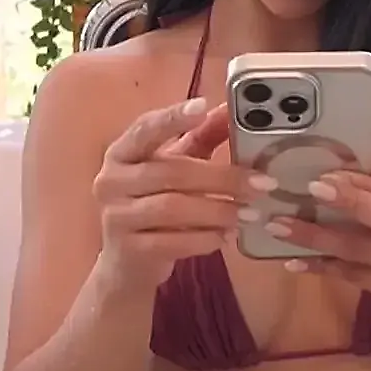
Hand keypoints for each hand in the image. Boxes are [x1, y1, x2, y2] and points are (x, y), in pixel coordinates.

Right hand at [92, 97, 258, 289]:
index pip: (145, 128)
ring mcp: (116, 216)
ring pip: (172, 208)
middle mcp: (111, 181)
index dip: (173, 118)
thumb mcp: (174, 166)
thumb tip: (230, 109)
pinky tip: (226, 237)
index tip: (203, 107)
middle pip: (170, 172)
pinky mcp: (128, 250)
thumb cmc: (152, 205)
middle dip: (221, 177)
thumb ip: (201, 137)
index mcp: (122, 152)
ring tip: (248, 213)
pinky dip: (204, 239)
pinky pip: (172, 242)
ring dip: (217, 210)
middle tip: (260, 183)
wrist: (125, 263)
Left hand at [267, 168, 370, 316]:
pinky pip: (354, 276)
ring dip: (316, 238)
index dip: (359, 183)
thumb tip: (356, 171)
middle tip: (306, 191)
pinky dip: (323, 267)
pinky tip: (296, 260)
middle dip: (343, 203)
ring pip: (360, 250)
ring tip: (280, 227)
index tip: (325, 175)